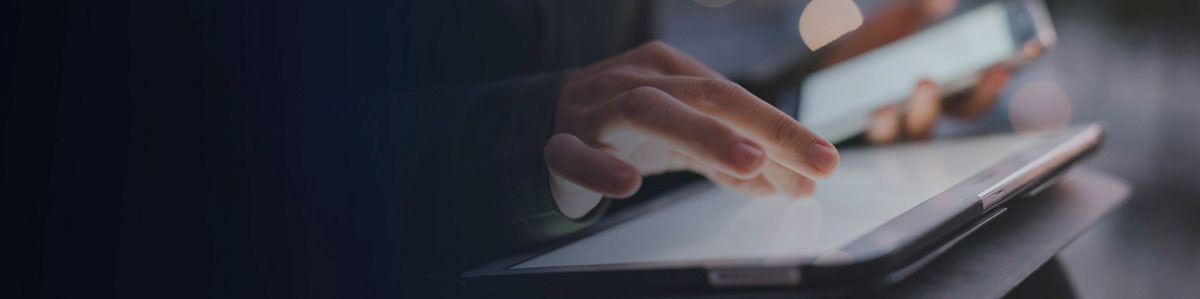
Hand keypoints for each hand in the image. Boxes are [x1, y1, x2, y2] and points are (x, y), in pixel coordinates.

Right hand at [545, 41, 838, 217]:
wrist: (545, 128)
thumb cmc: (626, 130)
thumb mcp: (685, 141)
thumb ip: (732, 162)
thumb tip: (792, 183)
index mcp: (672, 72)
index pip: (735, 97)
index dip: (783, 130)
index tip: (824, 161)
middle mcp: (636, 80)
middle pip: (705, 96)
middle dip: (763, 129)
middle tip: (809, 162)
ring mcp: (596, 109)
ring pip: (647, 110)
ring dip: (701, 135)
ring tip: (747, 163)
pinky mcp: (561, 144)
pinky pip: (576, 152)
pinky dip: (601, 166)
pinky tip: (628, 183)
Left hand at [823, 0, 1010, 142]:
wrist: (825, 72)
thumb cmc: (870, 49)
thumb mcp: (892, 26)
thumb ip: (915, 14)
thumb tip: (941, 1)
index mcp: (941, 93)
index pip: (974, 99)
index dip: (989, 89)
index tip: (999, 69)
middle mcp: (923, 118)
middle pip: (941, 125)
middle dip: (941, 104)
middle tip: (927, 81)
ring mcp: (897, 133)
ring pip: (912, 137)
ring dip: (903, 121)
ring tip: (890, 106)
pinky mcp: (868, 143)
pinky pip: (877, 145)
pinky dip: (878, 129)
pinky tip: (874, 112)